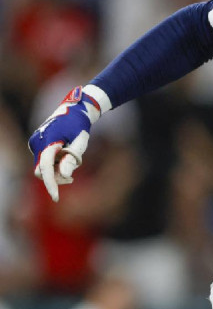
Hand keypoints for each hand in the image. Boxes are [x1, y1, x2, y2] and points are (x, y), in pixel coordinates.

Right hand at [28, 86, 100, 201]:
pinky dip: (53, 163)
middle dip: (55, 177)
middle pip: (42, 170)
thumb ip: (71, 160)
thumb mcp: (80, 143)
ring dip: (56, 170)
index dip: (51, 184)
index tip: (56, 198)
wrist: (75, 110)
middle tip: (72, 179)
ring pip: (42, 166)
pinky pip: (43, 160)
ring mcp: (35, 142)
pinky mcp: (37, 143)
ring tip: (72, 160)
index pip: (45, 168)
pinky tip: (65, 155)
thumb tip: (64, 176)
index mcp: (48, 140)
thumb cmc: (80, 125)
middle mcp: (37, 142)